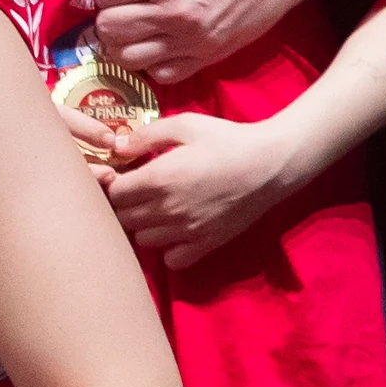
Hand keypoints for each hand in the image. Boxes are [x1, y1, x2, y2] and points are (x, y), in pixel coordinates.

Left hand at [82, 0, 322, 80]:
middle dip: (110, 9)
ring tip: (137, 19)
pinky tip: (159, 37)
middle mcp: (175, 12)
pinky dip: (151, 60)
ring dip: (123, 39)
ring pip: (125, 56)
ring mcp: (192, 39)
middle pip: (108, 27)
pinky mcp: (209, 56)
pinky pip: (160, 74)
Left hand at [99, 108, 299, 270]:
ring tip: (155, 211)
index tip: (124, 176)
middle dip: (124, 206)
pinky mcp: (206, 244)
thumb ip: (145, 136)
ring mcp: (186, 231)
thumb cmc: (228, 139)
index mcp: (158, 179)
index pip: (113, 194)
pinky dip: (168, 250)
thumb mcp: (185, 125)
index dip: (114, 185)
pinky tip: (175, 232)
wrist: (272, 163)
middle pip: (123, 219)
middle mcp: (167, 209)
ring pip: (143, 240)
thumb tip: (115, 148)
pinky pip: (172, 261)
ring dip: (143, 227)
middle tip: (137, 193)